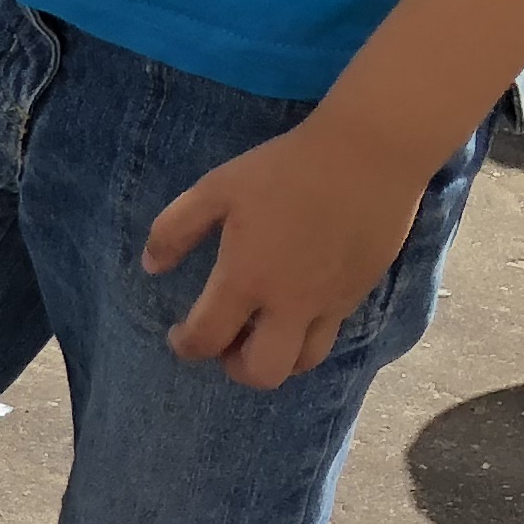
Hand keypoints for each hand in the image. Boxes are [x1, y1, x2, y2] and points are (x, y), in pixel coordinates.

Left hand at [143, 114, 429, 390]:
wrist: (372, 150)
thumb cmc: (287, 168)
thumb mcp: (216, 188)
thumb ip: (174, 229)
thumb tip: (151, 266)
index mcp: (247, 279)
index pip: (206, 340)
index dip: (185, 345)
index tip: (179, 333)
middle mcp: (290, 302)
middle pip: (262, 373)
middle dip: (236, 367)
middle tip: (229, 341)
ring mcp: (331, 300)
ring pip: (304, 361)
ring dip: (278, 356)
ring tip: (265, 329)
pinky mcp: (360, 290)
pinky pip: (333, 330)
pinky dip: (308, 332)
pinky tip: (297, 302)